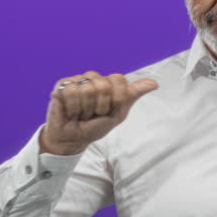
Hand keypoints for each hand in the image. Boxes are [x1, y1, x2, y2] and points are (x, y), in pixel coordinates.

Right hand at [39, 71, 157, 154]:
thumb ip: (133, 95)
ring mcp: (78, 80)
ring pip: (87, 89)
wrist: (73, 138)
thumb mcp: (118, 114)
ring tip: (81, 113)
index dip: (116, 99)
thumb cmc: (95, 126)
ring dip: (85, 109)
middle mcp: (94, 78)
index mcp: (109, 84)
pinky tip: (70, 111)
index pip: (119, 80)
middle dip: (100, 106)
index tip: (109, 110)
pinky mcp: (62, 85)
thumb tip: (155, 83)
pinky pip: (71, 91)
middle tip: (94, 114)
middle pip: (103, 85)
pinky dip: (72, 107)